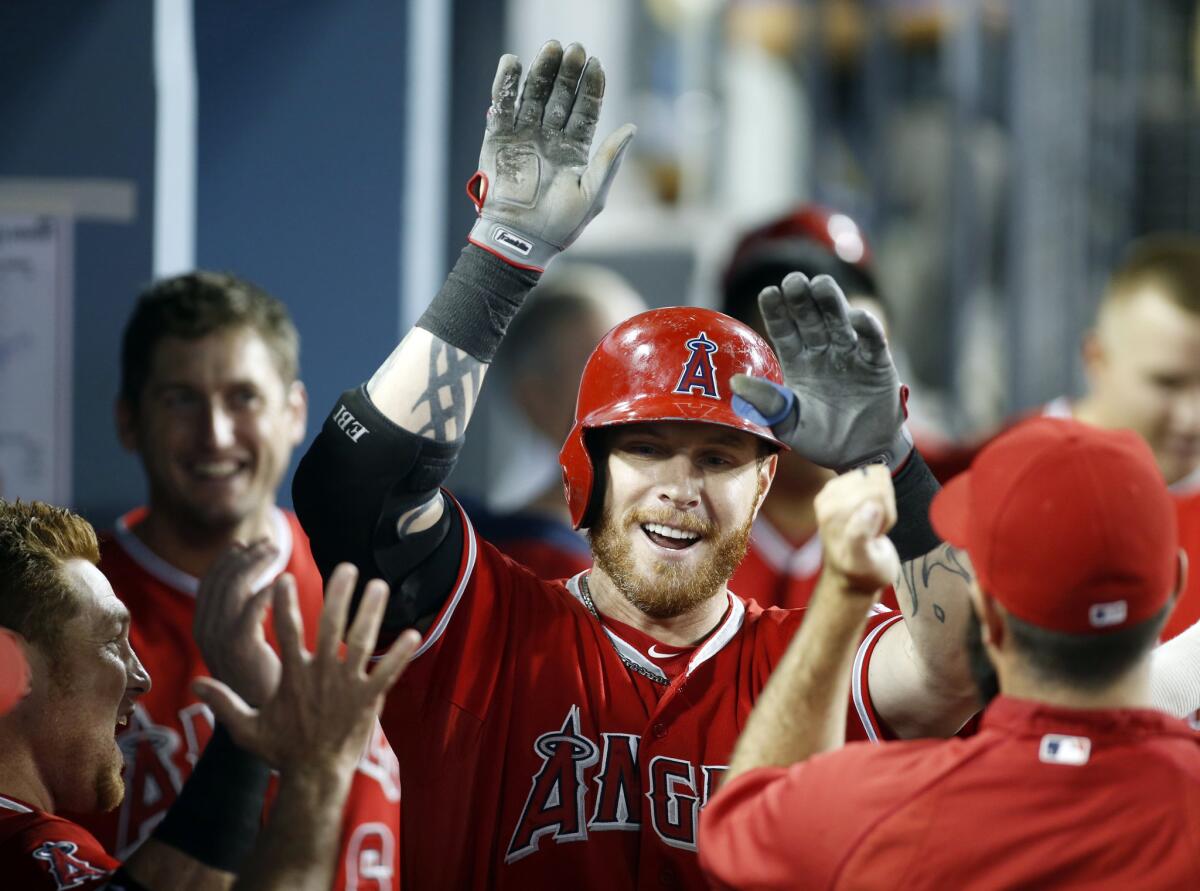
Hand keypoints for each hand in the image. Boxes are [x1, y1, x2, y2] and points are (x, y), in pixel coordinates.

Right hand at [193, 564, 419, 774]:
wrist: (314, 777)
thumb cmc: (282, 751)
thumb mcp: (247, 728)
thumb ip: (223, 702)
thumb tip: (194, 684)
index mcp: (293, 676)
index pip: (286, 631)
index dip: (284, 602)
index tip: (284, 576)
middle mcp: (321, 675)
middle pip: (331, 625)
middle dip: (339, 594)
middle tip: (347, 567)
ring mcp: (347, 686)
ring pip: (361, 641)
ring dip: (371, 611)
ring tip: (380, 585)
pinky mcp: (368, 700)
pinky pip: (388, 672)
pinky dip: (401, 654)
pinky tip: (415, 633)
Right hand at [194, 540, 280, 705]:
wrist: (269, 726)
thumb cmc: (264, 682)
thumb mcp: (245, 644)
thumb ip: (243, 616)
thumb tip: (253, 579)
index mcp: (204, 629)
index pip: (210, 583)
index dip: (227, 560)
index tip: (247, 543)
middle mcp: (206, 632)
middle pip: (220, 580)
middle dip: (243, 556)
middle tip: (268, 542)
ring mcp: (220, 640)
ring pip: (233, 589)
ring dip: (254, 565)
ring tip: (276, 551)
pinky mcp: (240, 649)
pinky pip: (250, 610)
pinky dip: (264, 591)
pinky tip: (280, 580)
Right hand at [467, 40, 635, 270]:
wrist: (520, 241)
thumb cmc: (560, 226)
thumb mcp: (592, 194)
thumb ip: (609, 160)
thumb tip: (632, 127)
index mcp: (574, 150)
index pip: (585, 111)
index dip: (591, 88)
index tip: (596, 65)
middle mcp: (550, 138)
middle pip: (560, 97)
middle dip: (567, 73)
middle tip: (574, 49)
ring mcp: (524, 137)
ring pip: (533, 95)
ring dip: (541, 71)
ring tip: (550, 48)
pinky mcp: (498, 140)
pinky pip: (501, 107)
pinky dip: (505, 85)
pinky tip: (513, 63)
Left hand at [730, 273, 912, 471]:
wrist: (863, 455)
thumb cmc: (823, 439)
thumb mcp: (789, 424)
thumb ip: (767, 403)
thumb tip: (735, 383)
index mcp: (798, 362)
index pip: (784, 330)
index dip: (777, 312)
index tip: (768, 294)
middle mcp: (823, 352)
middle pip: (810, 318)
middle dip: (801, 299)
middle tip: (793, 281)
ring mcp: (850, 354)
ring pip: (839, 322)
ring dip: (831, 302)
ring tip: (820, 284)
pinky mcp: (877, 364)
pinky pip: (872, 341)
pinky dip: (866, 328)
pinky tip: (856, 317)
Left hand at [814, 465, 899, 594]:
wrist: (854, 576)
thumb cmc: (861, 572)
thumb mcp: (862, 562)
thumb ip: (860, 536)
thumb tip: (869, 507)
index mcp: (829, 510)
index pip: (876, 492)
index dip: (885, 514)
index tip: (875, 536)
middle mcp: (829, 496)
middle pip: (878, 485)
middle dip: (884, 509)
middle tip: (874, 533)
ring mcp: (836, 490)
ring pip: (880, 480)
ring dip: (884, 505)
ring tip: (874, 528)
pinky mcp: (847, 487)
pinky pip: (879, 479)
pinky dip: (883, 500)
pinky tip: (874, 520)